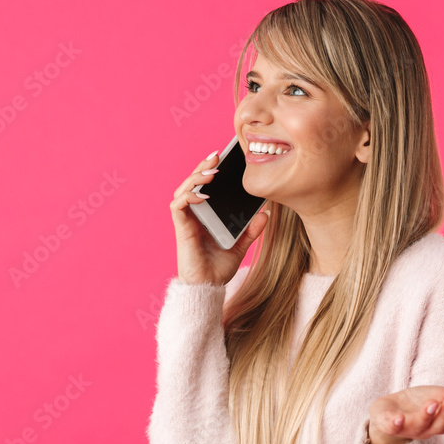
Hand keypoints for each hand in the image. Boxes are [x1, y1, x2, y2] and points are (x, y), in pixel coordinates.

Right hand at [170, 150, 269, 285]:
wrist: (209, 287)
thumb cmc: (219, 268)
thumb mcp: (241, 245)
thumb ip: (251, 230)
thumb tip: (265, 214)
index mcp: (204, 215)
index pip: (203, 186)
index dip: (209, 169)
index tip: (223, 158)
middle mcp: (193, 215)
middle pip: (192, 182)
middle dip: (203, 166)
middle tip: (217, 155)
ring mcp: (186, 221)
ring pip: (183, 189)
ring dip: (196, 177)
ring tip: (212, 171)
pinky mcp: (181, 229)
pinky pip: (178, 206)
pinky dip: (189, 196)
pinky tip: (203, 194)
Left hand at [367, 381, 443, 443]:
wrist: (389, 411)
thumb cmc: (421, 404)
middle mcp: (431, 428)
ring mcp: (411, 428)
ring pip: (421, 425)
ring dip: (428, 415)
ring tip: (432, 404)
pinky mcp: (391, 425)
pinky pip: (394, 427)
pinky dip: (396, 424)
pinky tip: (398, 418)